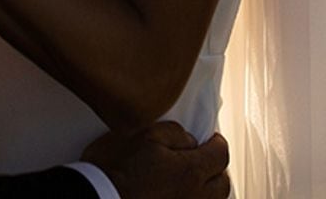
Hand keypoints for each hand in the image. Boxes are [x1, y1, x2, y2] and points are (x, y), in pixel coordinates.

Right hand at [82, 122, 228, 198]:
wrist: (102, 198)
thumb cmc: (119, 169)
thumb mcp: (145, 135)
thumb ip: (175, 133)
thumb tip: (190, 141)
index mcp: (191, 171)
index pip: (221, 155)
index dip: (216, 142)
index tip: (211, 138)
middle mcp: (196, 198)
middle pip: (222, 184)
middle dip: (217, 168)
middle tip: (203, 157)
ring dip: (207, 189)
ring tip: (190, 179)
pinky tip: (176, 195)